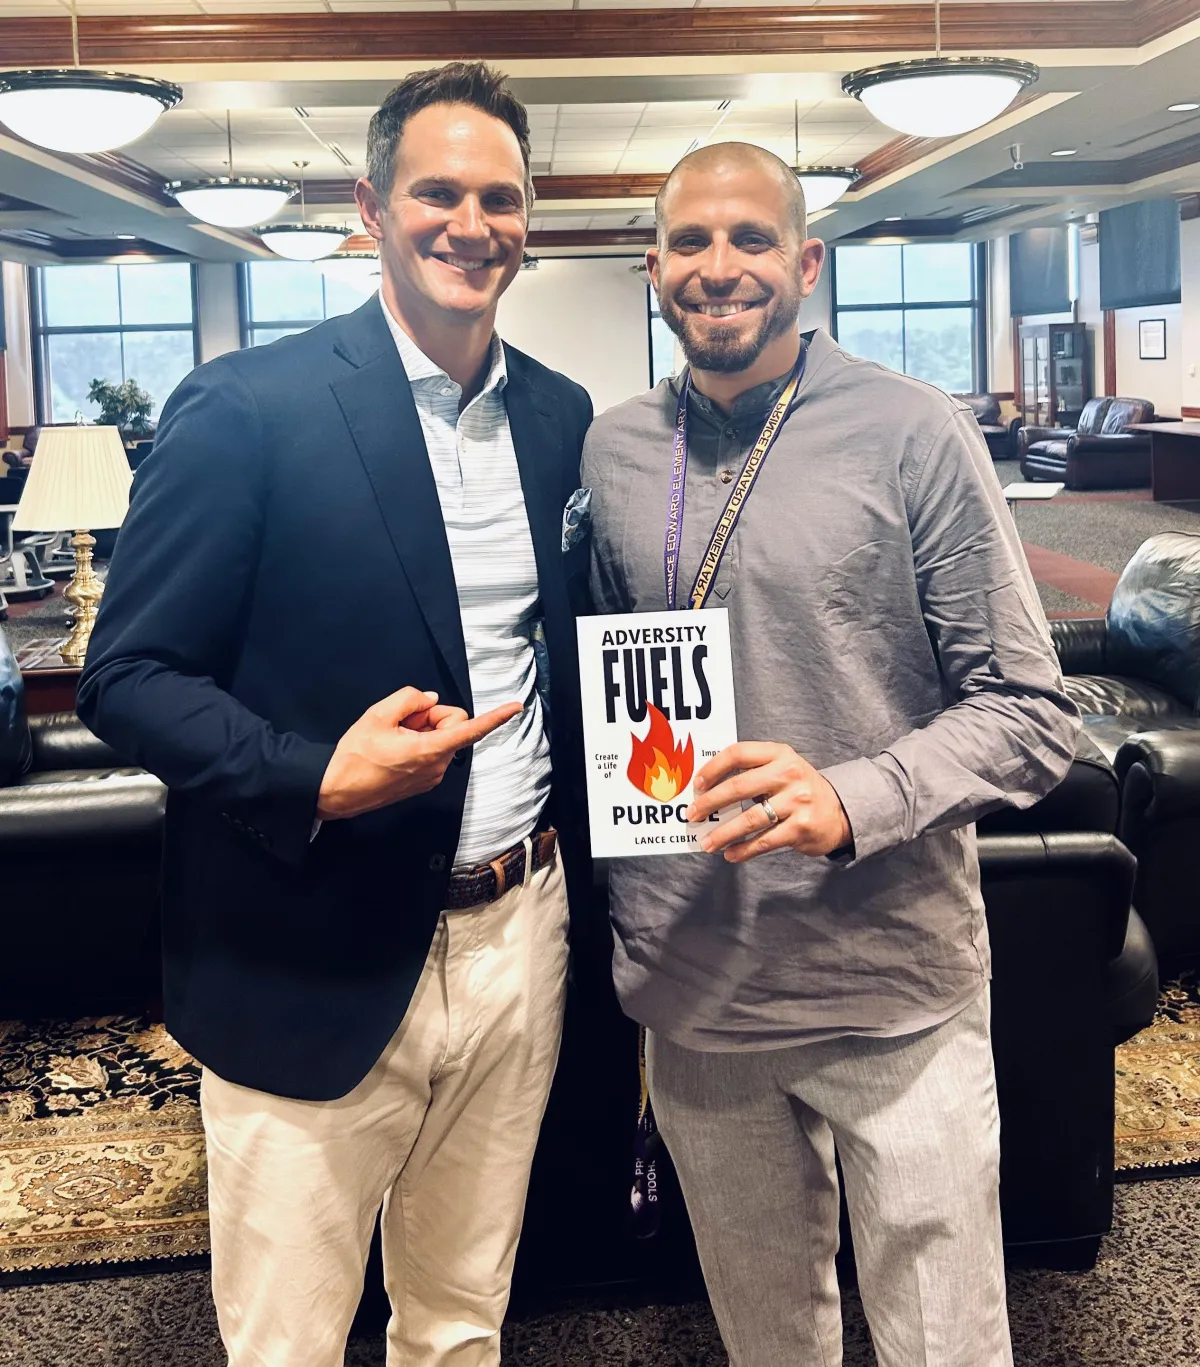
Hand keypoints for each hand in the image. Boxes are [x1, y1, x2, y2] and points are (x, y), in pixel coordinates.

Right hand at [317, 686, 521, 820]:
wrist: (335, 791)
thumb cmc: (354, 755)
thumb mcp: (378, 715)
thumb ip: (410, 699)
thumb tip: (430, 700)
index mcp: (430, 750)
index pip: (471, 729)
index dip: (495, 716)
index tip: (516, 707)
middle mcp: (437, 766)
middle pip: (452, 725)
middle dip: (432, 716)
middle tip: (402, 721)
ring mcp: (431, 777)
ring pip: (441, 738)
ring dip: (422, 730)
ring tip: (392, 737)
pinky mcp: (423, 782)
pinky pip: (431, 752)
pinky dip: (418, 743)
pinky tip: (393, 748)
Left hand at [686, 741, 851, 863]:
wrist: (840, 811)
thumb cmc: (799, 788)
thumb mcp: (782, 768)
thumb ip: (752, 771)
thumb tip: (708, 789)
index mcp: (780, 754)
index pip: (738, 753)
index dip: (713, 768)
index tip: (697, 784)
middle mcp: (789, 774)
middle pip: (739, 787)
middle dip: (710, 803)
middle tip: (693, 815)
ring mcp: (797, 801)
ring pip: (749, 819)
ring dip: (723, 833)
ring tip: (707, 843)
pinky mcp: (801, 828)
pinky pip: (764, 841)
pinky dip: (743, 850)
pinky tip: (730, 854)